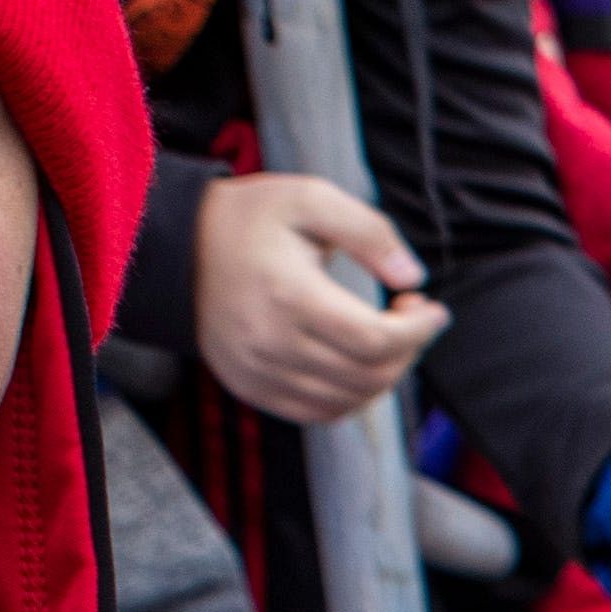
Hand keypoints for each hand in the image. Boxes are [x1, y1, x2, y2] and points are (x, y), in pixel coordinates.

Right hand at [193, 172, 447, 424]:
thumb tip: (412, 277)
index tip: (434, 310)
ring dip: (384, 375)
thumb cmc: (248, 218)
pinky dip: (351, 398)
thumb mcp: (309, 198)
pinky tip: (358, 364)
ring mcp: (257, 372)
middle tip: (410, 316)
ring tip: (386, 336)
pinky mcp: (250, 387)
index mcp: (289, 297)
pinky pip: (317, 413)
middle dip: (408, 351)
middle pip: (367, 375)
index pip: (375, 341)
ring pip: (347, 401)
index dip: (418, 332)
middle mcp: (271, 344)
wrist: (175, 247)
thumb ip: (369, 231)